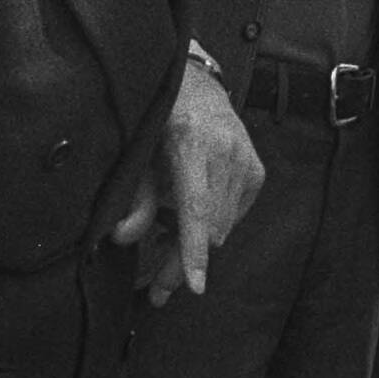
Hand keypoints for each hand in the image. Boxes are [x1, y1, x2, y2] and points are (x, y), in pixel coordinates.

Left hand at [114, 62, 266, 300]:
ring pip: (222, 229)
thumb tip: (121, 237)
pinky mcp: (257, 173)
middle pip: (208, 230)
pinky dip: (210, 226)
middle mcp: (227, 153)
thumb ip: (134, 197)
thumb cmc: (159, 119)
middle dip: (182, 262)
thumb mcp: (139, 152)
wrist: (198, 87)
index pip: (196, 209)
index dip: (194, 251)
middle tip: (157, 290)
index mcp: (193, 144)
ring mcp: (246, 163)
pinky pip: (233, 217)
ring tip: (166, 242)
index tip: (195, 285)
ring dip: (194, 244)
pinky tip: (188, 217)